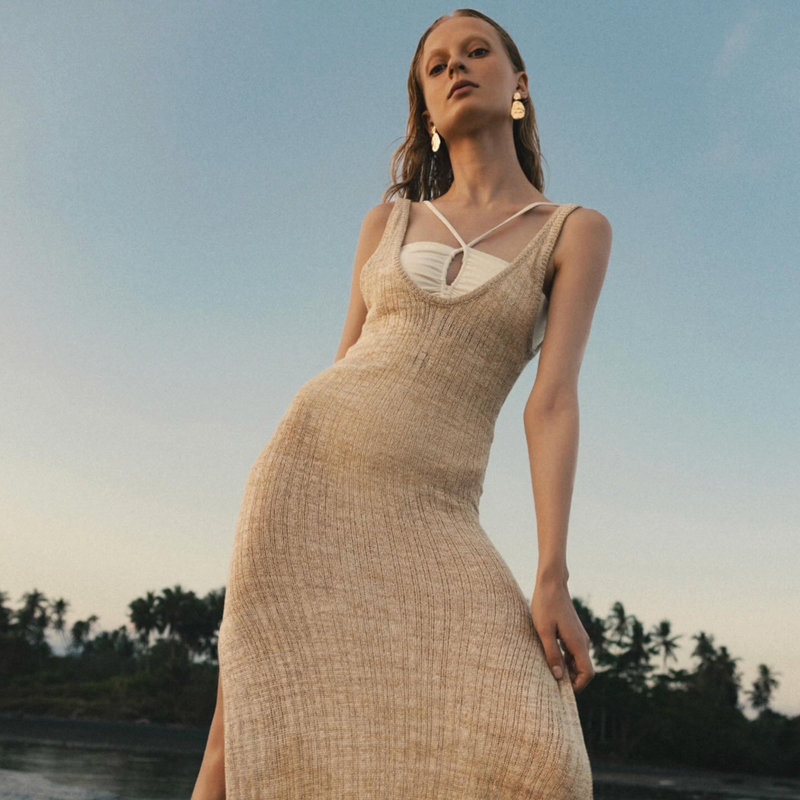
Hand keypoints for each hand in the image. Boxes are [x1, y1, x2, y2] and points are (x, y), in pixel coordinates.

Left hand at [530, 575, 594, 692]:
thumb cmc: (545, 605)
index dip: (577, 686)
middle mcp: (582, 642)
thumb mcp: (544, 631)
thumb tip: (559, 677)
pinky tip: (549, 657)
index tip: (560, 689)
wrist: (551, 584)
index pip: (587, 673)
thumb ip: (552, 654)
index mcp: (578, 643)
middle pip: (583, 670)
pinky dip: (564, 659)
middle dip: (570, 680)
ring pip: (577, 662)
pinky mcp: (573, 632)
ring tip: (547, 670)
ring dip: (566, 670)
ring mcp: (579, 637)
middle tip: (550, 682)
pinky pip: (572, 653)